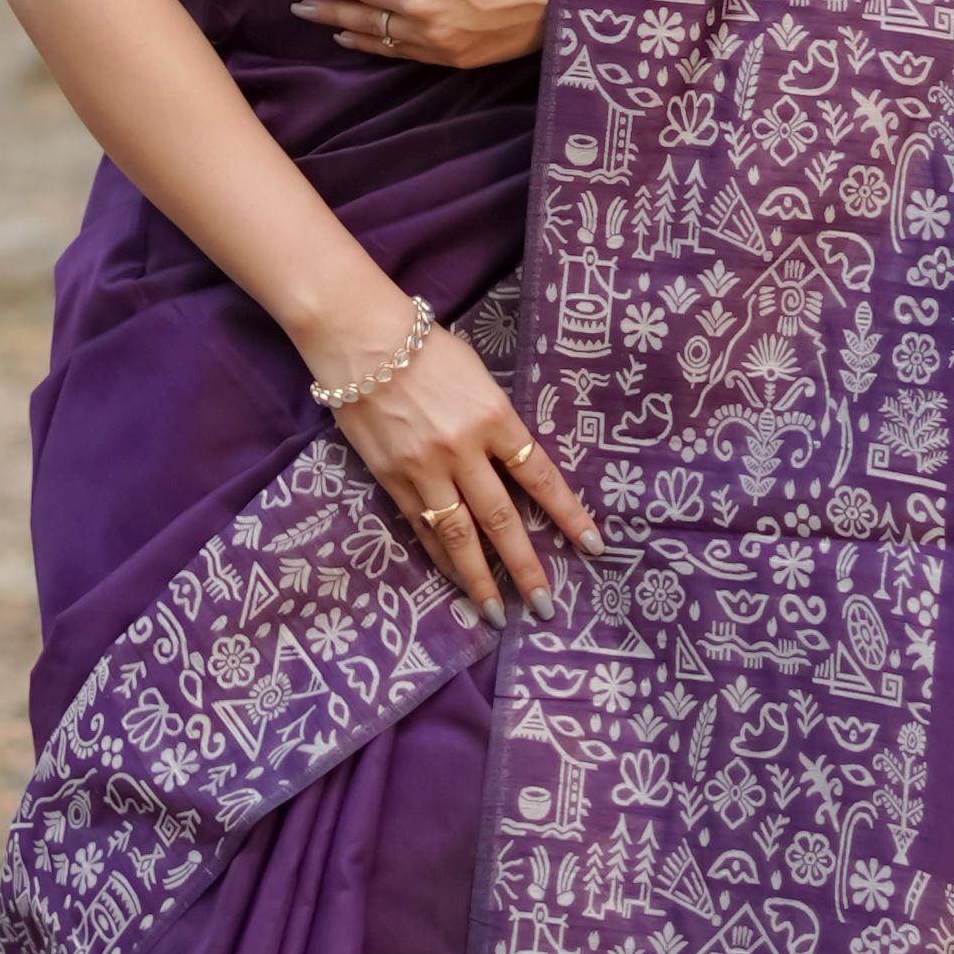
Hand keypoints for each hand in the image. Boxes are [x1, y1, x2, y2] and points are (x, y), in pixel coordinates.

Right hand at [328, 320, 600, 619]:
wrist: (360, 340)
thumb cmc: (425, 348)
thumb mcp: (478, 376)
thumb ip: (497, 421)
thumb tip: (512, 464)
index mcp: (494, 416)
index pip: (540, 476)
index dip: (568, 514)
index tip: (592, 546)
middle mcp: (463, 449)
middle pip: (502, 518)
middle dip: (525, 566)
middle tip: (544, 605)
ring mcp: (425, 468)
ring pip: (460, 536)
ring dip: (480, 579)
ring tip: (497, 613)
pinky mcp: (393, 478)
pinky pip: (423, 527)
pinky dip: (441, 556)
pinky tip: (455, 579)